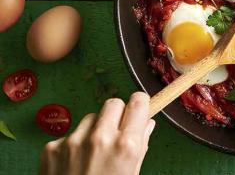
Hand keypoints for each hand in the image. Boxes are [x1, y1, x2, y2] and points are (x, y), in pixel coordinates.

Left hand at [40, 92, 155, 174]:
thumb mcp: (132, 174)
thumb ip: (140, 146)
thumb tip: (146, 124)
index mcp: (127, 145)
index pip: (138, 101)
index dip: (139, 105)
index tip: (138, 110)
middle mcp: (101, 137)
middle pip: (113, 103)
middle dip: (117, 114)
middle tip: (117, 131)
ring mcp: (74, 141)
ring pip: (90, 117)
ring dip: (94, 129)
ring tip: (93, 154)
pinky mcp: (53, 147)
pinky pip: (70, 134)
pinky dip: (74, 145)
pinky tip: (75, 164)